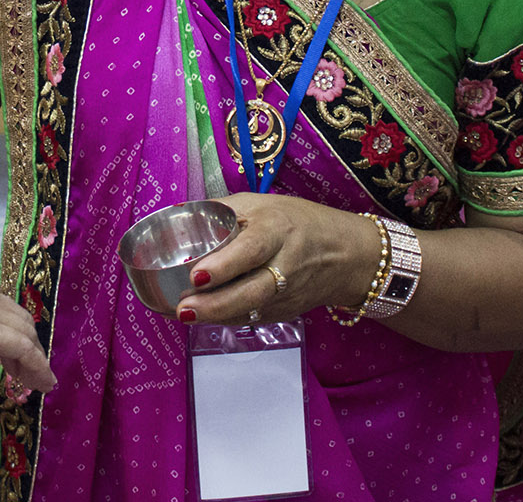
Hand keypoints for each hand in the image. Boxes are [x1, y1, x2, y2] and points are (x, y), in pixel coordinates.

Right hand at [0, 268, 54, 393]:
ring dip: (36, 358)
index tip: (12, 354)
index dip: (11, 330)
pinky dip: (38, 366)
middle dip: (28, 343)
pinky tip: (41, 384)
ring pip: (25, 331)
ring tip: (38, 382)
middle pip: (17, 316)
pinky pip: (23, 349)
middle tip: (29, 370)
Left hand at [172, 192, 376, 325]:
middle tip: (183, 308)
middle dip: (216, 304)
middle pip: (253, 291)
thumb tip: (176, 215)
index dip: (225, 265)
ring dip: (218, 316)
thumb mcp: (260, 204)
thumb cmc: (294, 221)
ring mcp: (289, 293)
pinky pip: (254, 318)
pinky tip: (202, 318)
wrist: (346, 254)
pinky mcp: (287, 311)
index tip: (196, 275)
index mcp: (278, 230)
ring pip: (253, 311)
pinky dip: (228, 319)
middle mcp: (287, 264)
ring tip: (185, 315)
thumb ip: (222, 211)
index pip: (252, 251)